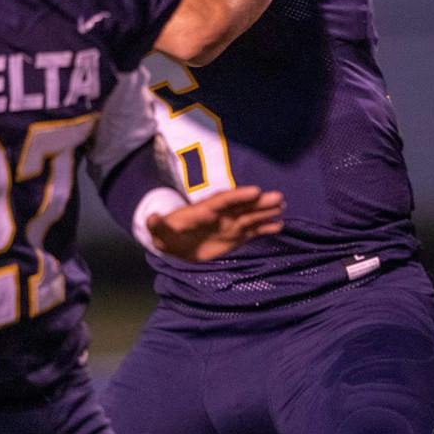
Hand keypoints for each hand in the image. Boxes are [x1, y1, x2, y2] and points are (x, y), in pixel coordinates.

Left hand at [147, 185, 283, 261]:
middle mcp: (222, 214)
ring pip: (250, 216)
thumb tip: (151, 218)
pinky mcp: (235, 235)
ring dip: (266, 212)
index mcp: (205, 211)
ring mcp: (230, 224)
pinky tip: (279, 226)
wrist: (176, 243)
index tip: (255, 191)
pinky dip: (265, 228)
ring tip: (282, 206)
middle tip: (277, 197)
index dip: (239, 196)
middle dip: (258, 202)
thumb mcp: (160, 232)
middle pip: (242, 206)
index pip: (224, 200)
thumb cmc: (168, 234)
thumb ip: (157, 226)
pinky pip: (253, 230)